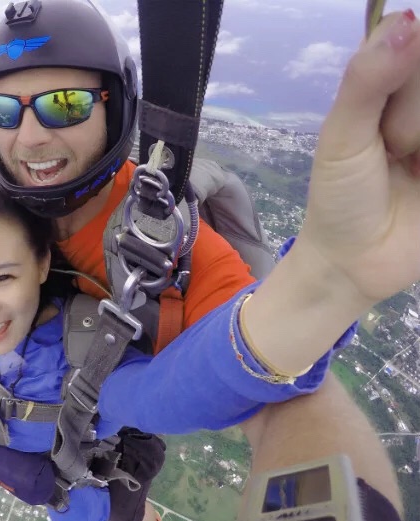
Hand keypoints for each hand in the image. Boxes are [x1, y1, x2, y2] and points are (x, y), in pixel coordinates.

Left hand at [299, 10, 419, 307]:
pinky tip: (413, 174)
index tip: (387, 120)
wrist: (355, 264)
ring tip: (409, 166)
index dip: (410, 69)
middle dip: (411, 119)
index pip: (415, 41)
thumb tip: (407, 21)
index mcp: (392, 84)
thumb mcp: (342, 136)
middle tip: (395, 150)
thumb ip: (368, 81)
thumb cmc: (340, 198)